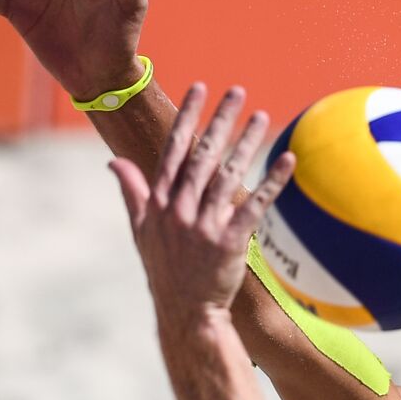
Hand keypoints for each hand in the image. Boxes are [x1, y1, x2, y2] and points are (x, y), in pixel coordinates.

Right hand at [109, 83, 294, 326]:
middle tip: (237, 91)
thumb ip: (132, 192)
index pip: (174, 149)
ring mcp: (204, 225)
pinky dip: (272, 182)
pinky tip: (287, 162)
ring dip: (247, 142)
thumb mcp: (140, 229)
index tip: (200, 88)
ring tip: (262, 116)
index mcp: (160, 202)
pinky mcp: (230, 241)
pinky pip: (255, 205)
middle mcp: (180, 209)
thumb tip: (113, 162)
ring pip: (229, 174)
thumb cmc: (164, 268)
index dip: (188, 117)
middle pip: (203, 154)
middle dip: (220, 120)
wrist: (184, 311)